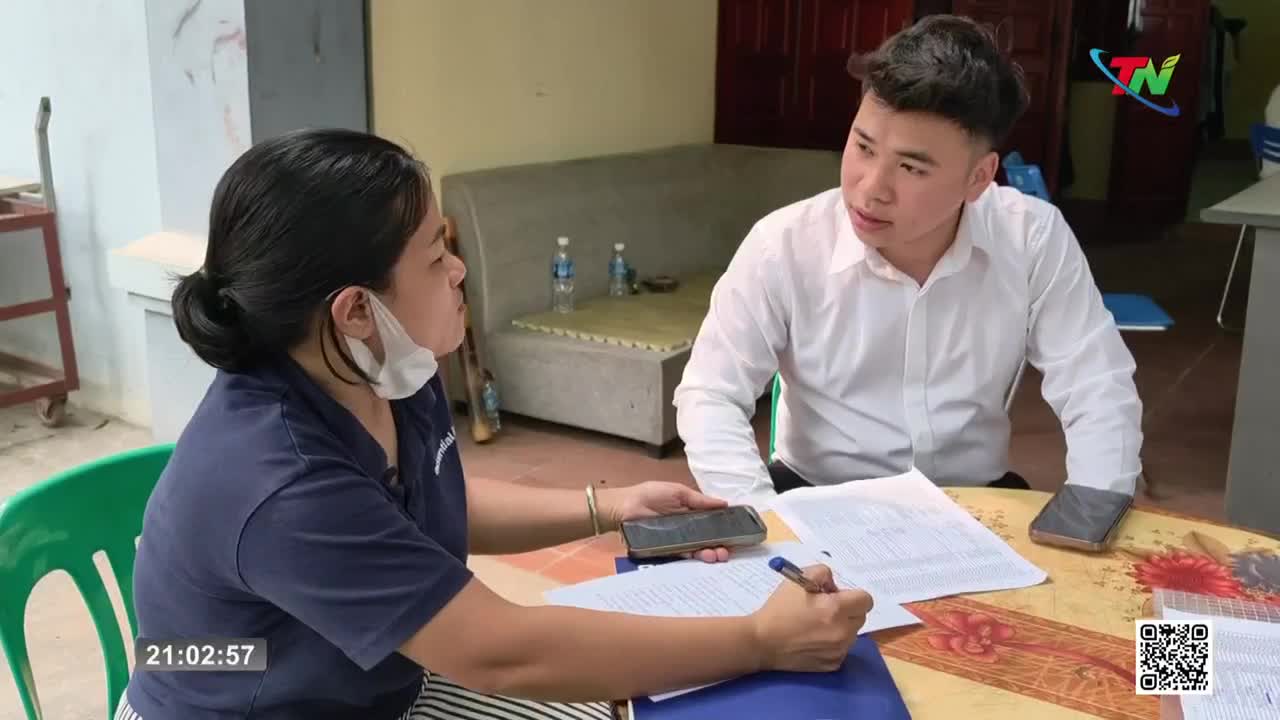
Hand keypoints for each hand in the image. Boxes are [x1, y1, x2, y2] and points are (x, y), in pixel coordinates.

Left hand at [601, 482, 732, 562]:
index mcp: (691, 514)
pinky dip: (693, 557)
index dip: (724, 530)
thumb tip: (725, 504)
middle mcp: (686, 529)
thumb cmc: (650, 495)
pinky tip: (704, 557)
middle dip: (720, 546)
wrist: (624, 506)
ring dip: (709, 553)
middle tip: (728, 551)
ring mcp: (677, 540)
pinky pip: (682, 555)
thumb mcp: (678, 492)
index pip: (711, 524)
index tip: (738, 535)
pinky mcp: (666, 549)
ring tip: (718, 556)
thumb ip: (700, 500)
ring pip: (697, 549)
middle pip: (707, 540)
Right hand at [749, 564, 873, 672]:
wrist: (762, 641)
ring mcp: (839, 651)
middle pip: (861, 616)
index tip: (836, 596)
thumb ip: (824, 574)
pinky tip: (813, 640)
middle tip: (824, 609)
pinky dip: (833, 643)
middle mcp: (843, 632)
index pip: (866, 600)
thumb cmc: (779, 609)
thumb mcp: (798, 579)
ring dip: (841, 627)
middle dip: (847, 610)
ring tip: (816, 625)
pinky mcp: (832, 664)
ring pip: (852, 634)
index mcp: (836, 609)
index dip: (852, 595)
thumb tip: (835, 586)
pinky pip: (842, 649)